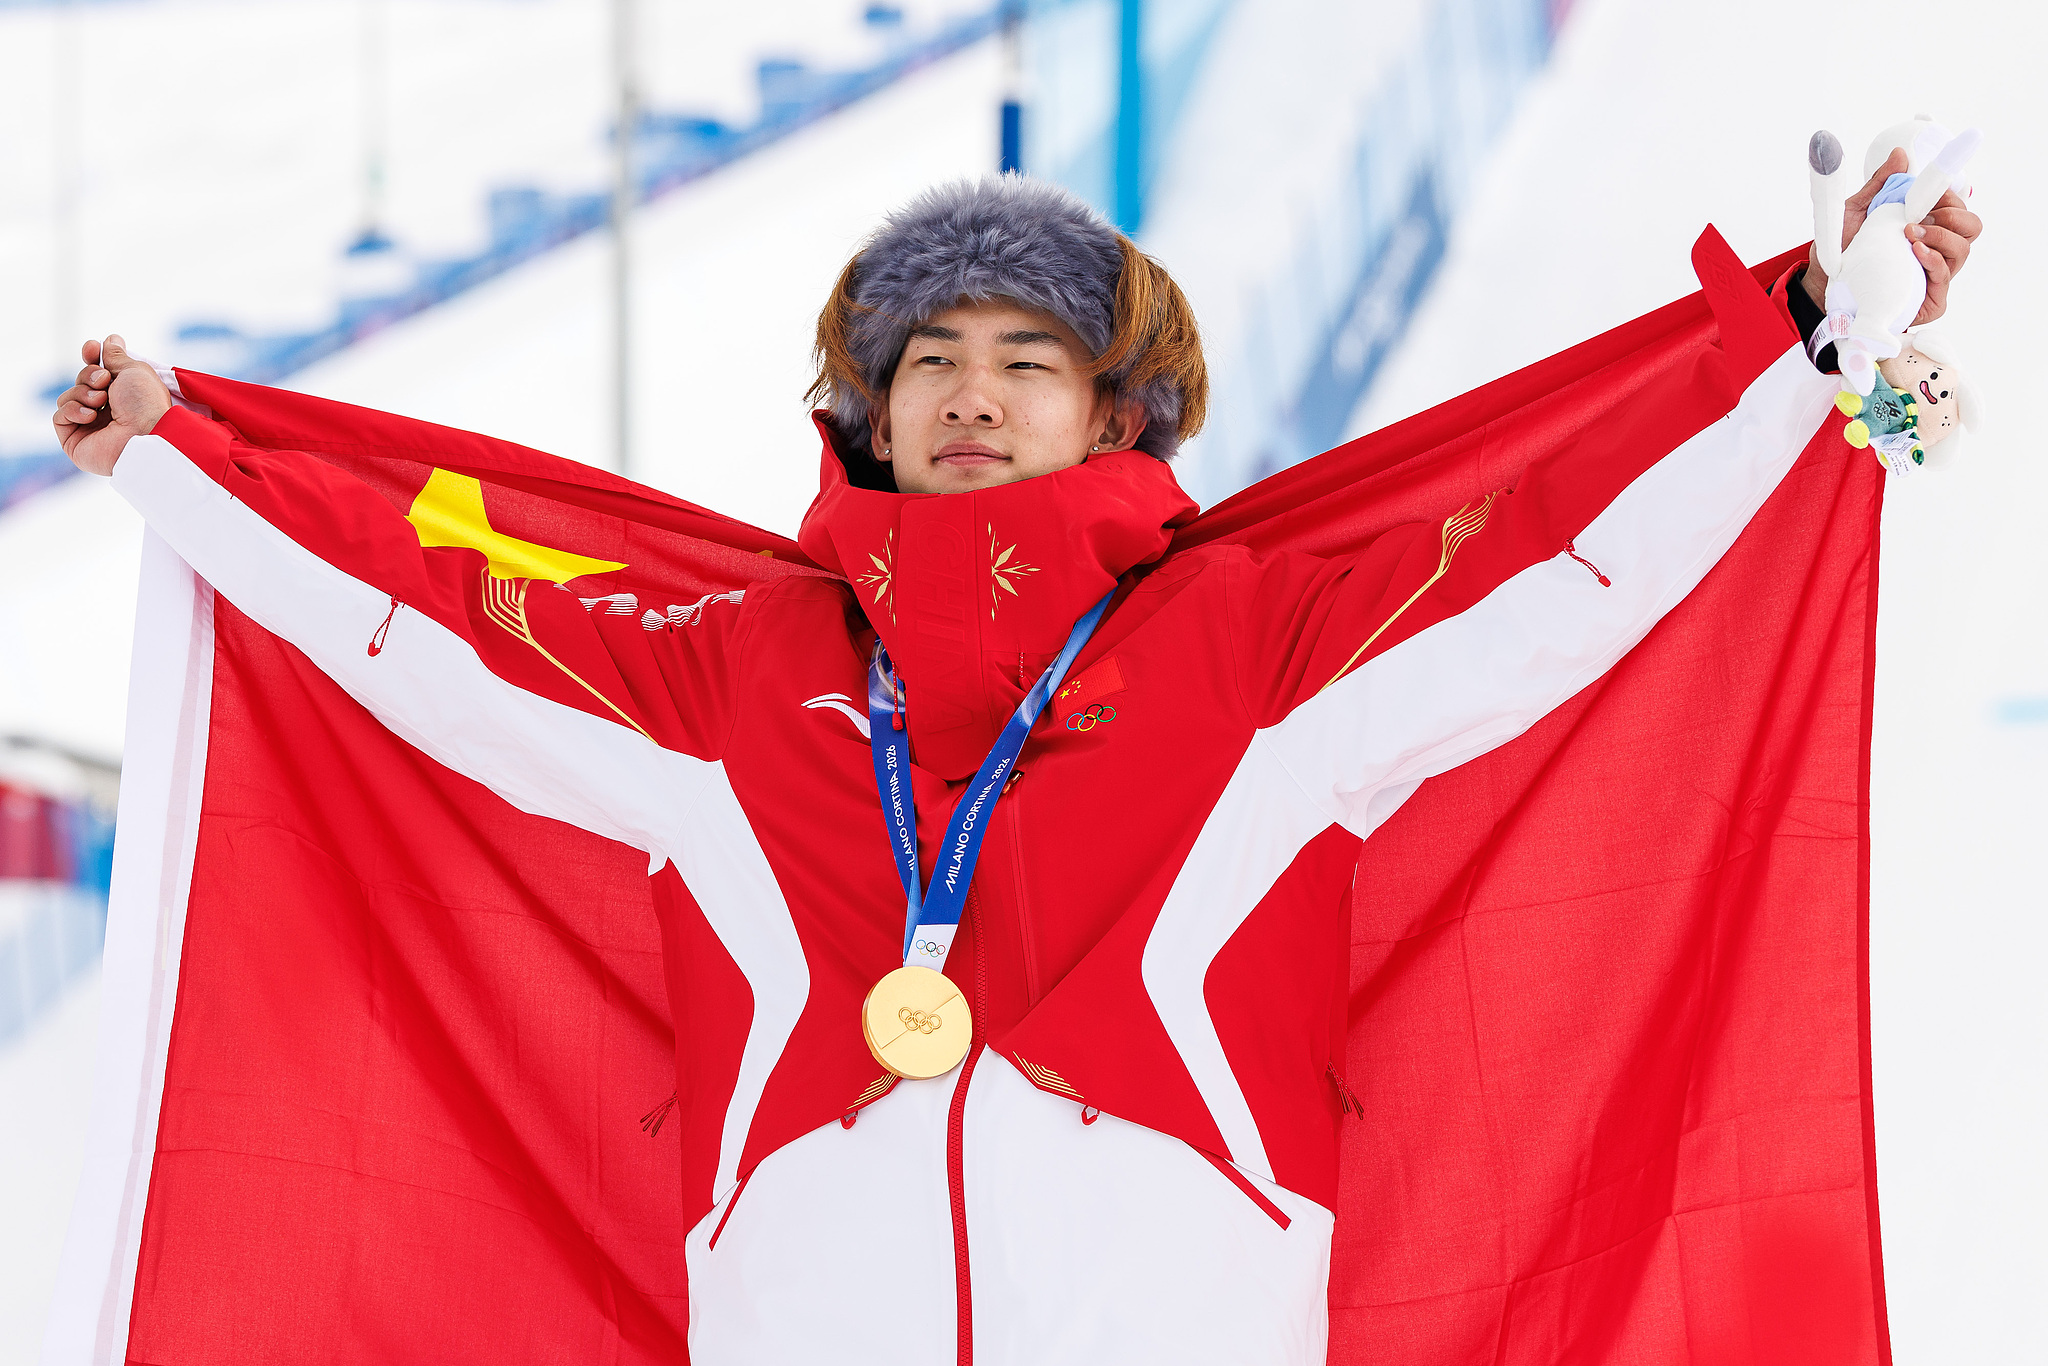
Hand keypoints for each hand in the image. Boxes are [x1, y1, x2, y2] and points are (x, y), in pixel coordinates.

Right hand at [51, 335, 172, 475]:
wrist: (145, 436)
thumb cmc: (146, 403)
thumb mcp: (133, 371)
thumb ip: (116, 355)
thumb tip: (111, 339)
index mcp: (124, 396)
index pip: (98, 372)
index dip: (92, 357)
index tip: (92, 347)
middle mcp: (108, 412)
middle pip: (81, 381)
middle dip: (89, 375)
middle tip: (104, 381)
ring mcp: (91, 427)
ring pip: (69, 396)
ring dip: (83, 393)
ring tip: (101, 401)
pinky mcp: (75, 441)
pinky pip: (60, 415)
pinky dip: (73, 410)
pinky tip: (90, 416)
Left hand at [1802, 147, 1983, 325]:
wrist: (1822, 283)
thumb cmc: (1844, 250)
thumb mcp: (1856, 211)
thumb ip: (1880, 184)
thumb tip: (1900, 155)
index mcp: (1927, 226)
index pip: (1957, 207)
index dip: (1949, 196)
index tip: (1928, 192)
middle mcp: (1936, 249)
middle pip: (1970, 226)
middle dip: (1952, 214)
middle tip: (1920, 215)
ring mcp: (1934, 274)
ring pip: (1962, 249)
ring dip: (1941, 235)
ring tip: (1909, 233)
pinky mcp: (1929, 300)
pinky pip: (1945, 278)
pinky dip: (1934, 261)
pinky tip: (1916, 251)